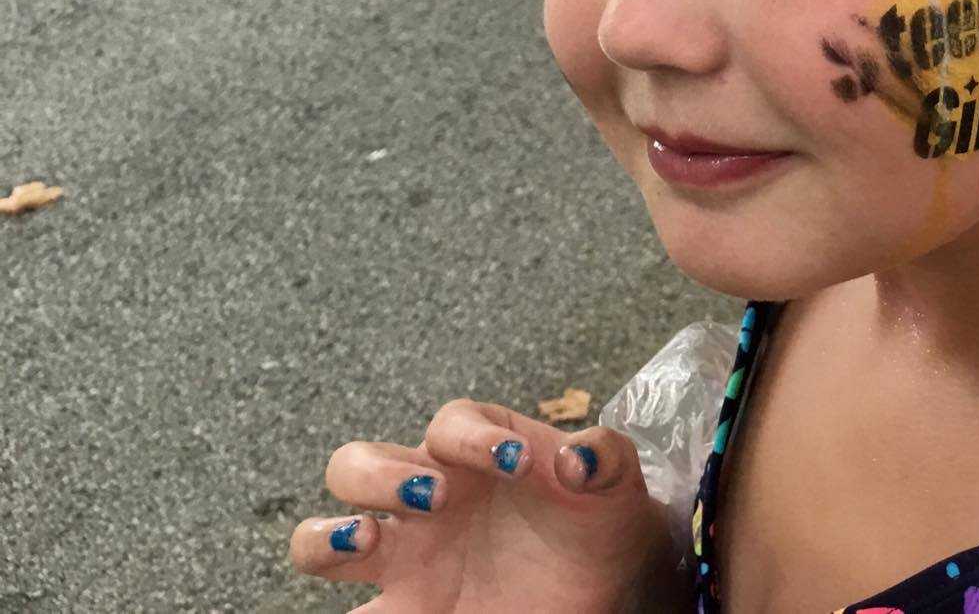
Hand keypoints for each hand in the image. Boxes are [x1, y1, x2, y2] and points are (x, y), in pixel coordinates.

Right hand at [291, 400, 680, 613]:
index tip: (515, 462)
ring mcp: (407, 558)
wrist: (604, 581)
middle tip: (434, 497)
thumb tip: (577, 459)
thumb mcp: (616, 480)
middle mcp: (425, 497)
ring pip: (322, 540)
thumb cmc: (598, 515)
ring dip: (326, 538)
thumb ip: (605, 457)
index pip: (450, 424)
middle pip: (354, 465)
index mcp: (474, 450)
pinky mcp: (408, 610)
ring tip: (366, 542)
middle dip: (379, 475)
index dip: (474, 436)